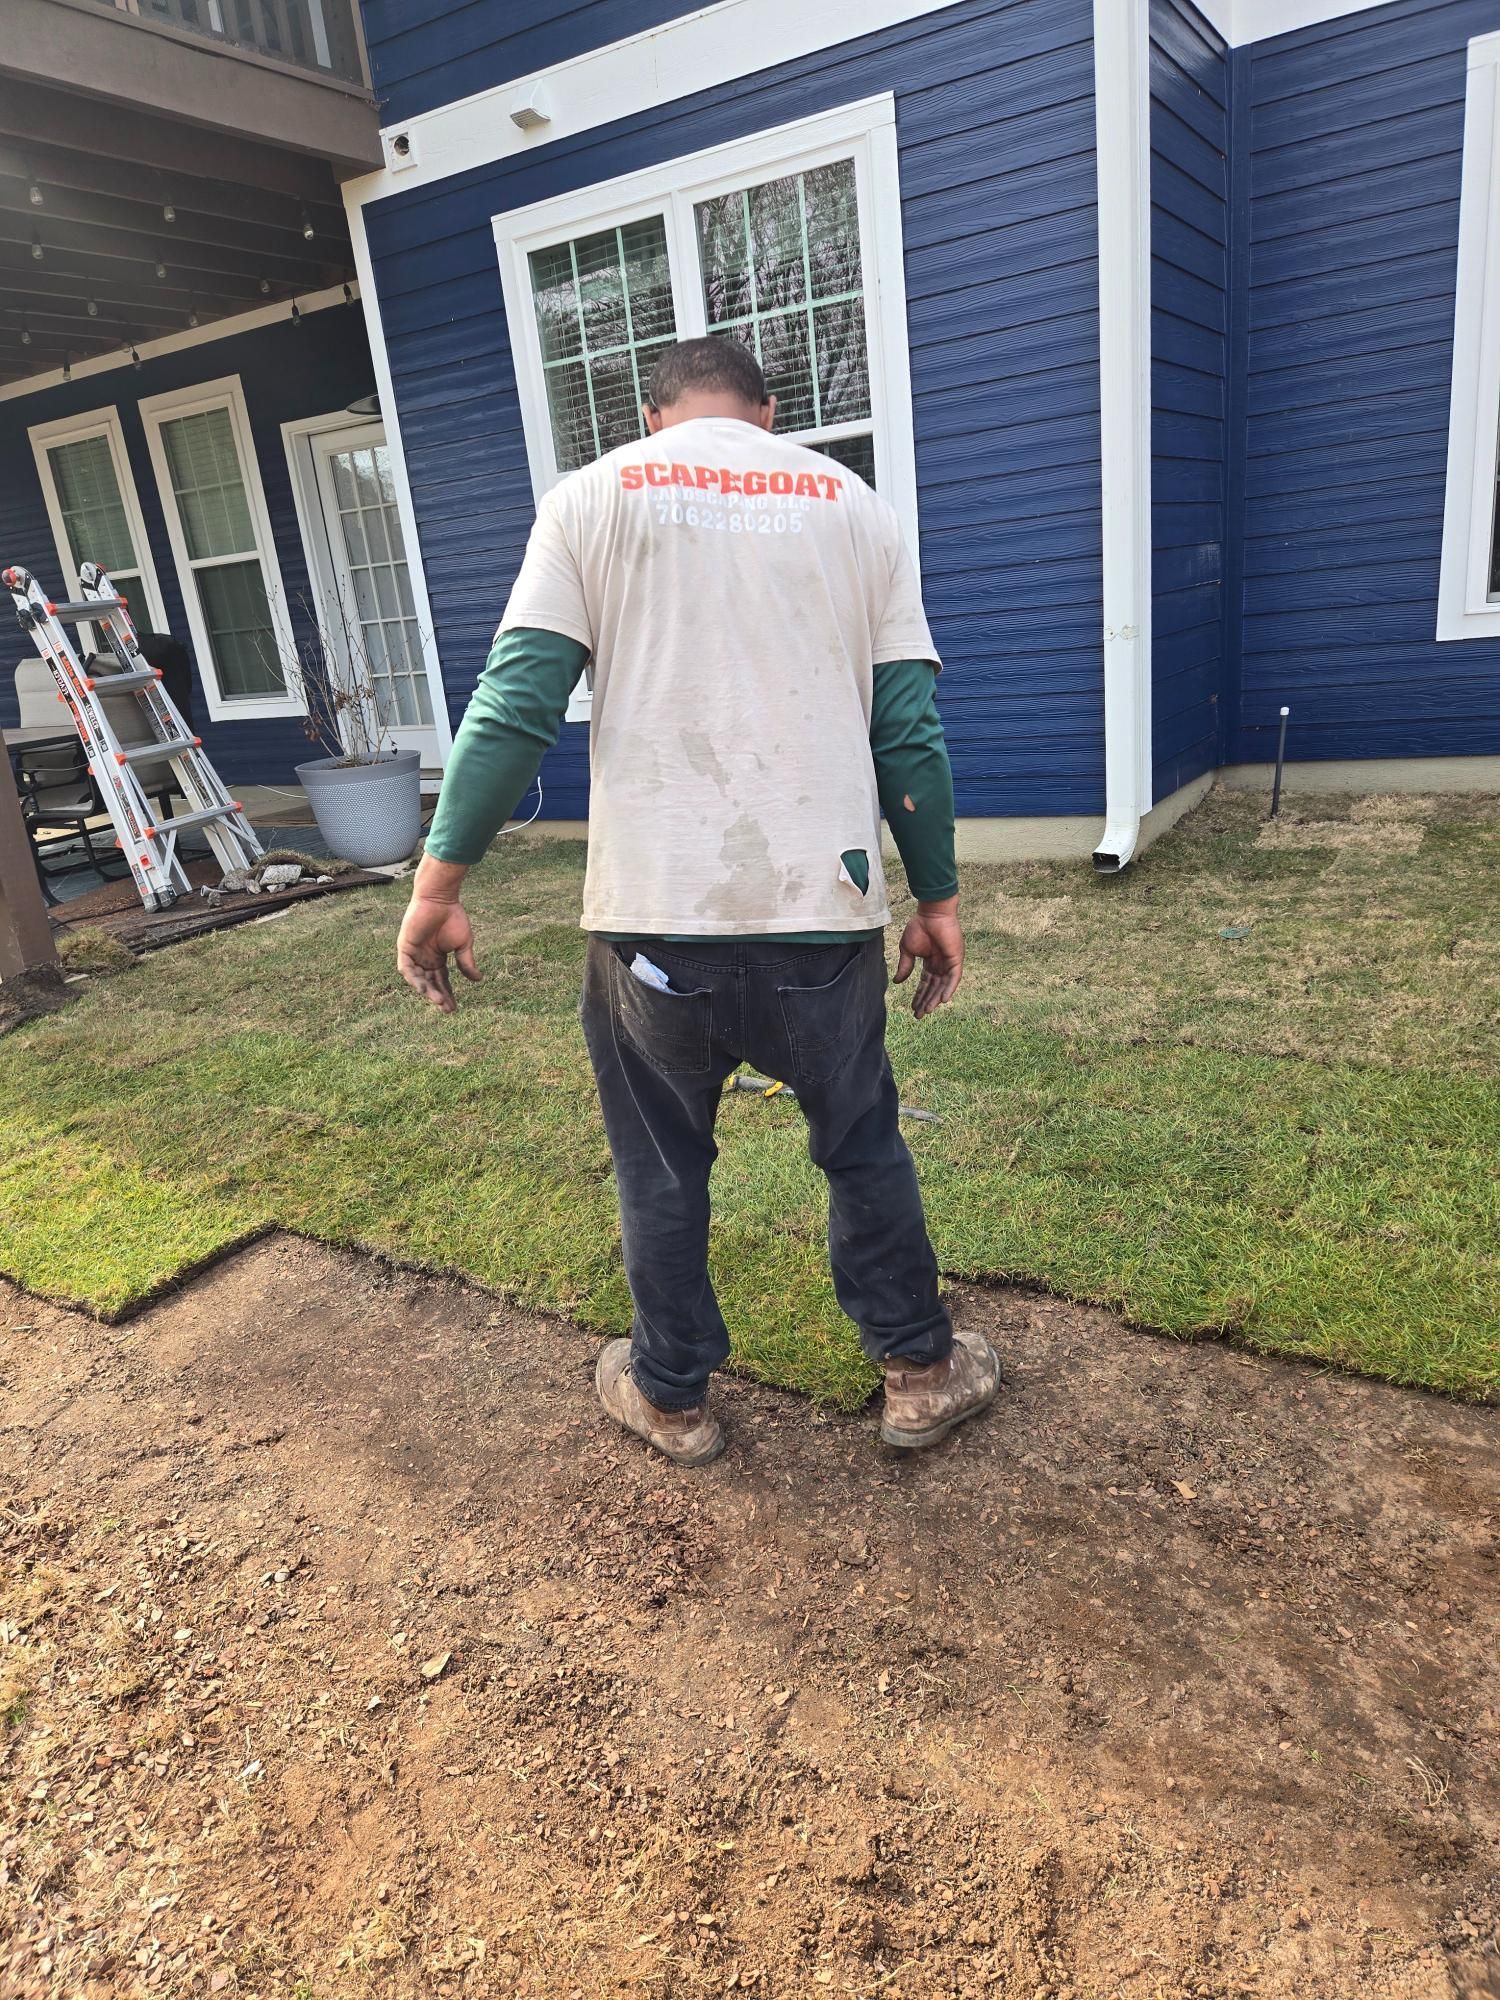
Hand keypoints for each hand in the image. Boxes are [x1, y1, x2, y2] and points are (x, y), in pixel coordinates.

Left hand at [397, 892, 480, 1012]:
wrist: (440, 899)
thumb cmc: (453, 917)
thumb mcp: (463, 944)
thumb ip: (466, 963)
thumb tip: (478, 980)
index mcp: (437, 957)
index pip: (442, 980)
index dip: (447, 994)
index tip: (454, 1008)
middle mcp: (424, 958)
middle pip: (430, 982)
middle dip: (438, 996)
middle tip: (447, 1008)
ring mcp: (414, 953)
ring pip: (418, 978)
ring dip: (427, 990)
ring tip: (438, 1000)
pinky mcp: (405, 947)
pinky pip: (406, 967)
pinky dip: (413, 978)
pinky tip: (423, 988)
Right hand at [894, 898, 963, 1018]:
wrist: (931, 914)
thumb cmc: (919, 927)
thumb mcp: (907, 950)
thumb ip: (905, 966)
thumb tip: (897, 982)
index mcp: (931, 962)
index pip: (926, 983)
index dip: (919, 996)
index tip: (913, 1008)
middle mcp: (941, 965)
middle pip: (934, 988)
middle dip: (926, 1001)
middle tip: (919, 1015)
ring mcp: (950, 962)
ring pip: (943, 986)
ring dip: (935, 999)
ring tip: (927, 1011)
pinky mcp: (956, 959)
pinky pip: (954, 978)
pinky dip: (949, 989)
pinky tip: (942, 1001)